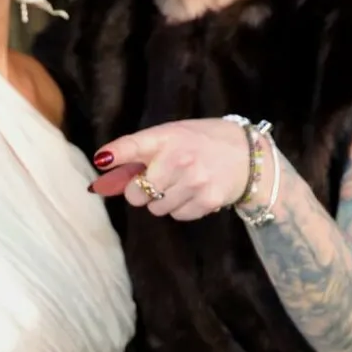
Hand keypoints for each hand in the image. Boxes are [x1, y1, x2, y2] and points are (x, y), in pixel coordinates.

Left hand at [93, 117, 254, 220]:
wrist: (249, 155)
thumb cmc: (204, 143)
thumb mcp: (174, 136)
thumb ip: (141, 153)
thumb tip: (104, 175)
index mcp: (168, 137)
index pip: (134, 145)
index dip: (115, 155)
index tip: (102, 161)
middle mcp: (179, 158)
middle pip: (136, 193)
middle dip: (142, 191)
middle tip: (158, 181)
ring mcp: (194, 181)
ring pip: (156, 208)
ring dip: (163, 201)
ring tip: (182, 185)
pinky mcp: (207, 200)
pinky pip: (177, 215)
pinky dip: (182, 208)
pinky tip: (195, 193)